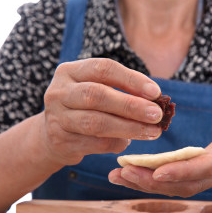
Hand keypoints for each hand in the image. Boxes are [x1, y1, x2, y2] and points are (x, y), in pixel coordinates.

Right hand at [41, 58, 163, 164]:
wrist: (54, 136)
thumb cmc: (85, 108)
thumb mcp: (98, 91)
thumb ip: (122, 91)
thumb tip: (156, 100)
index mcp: (70, 71)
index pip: (103, 69)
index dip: (131, 79)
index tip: (155, 92)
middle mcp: (59, 92)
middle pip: (97, 95)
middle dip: (131, 106)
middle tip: (157, 115)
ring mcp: (57, 118)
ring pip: (96, 122)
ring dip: (129, 128)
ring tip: (152, 132)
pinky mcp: (60, 142)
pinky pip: (95, 144)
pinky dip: (116, 143)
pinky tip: (129, 142)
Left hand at [108, 92, 211, 196]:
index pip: (208, 166)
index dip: (184, 171)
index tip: (158, 171)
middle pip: (185, 183)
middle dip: (154, 181)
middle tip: (124, 172)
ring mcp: (207, 178)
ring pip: (175, 187)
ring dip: (146, 184)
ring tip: (117, 175)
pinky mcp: (197, 177)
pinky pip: (172, 183)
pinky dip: (149, 181)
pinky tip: (127, 174)